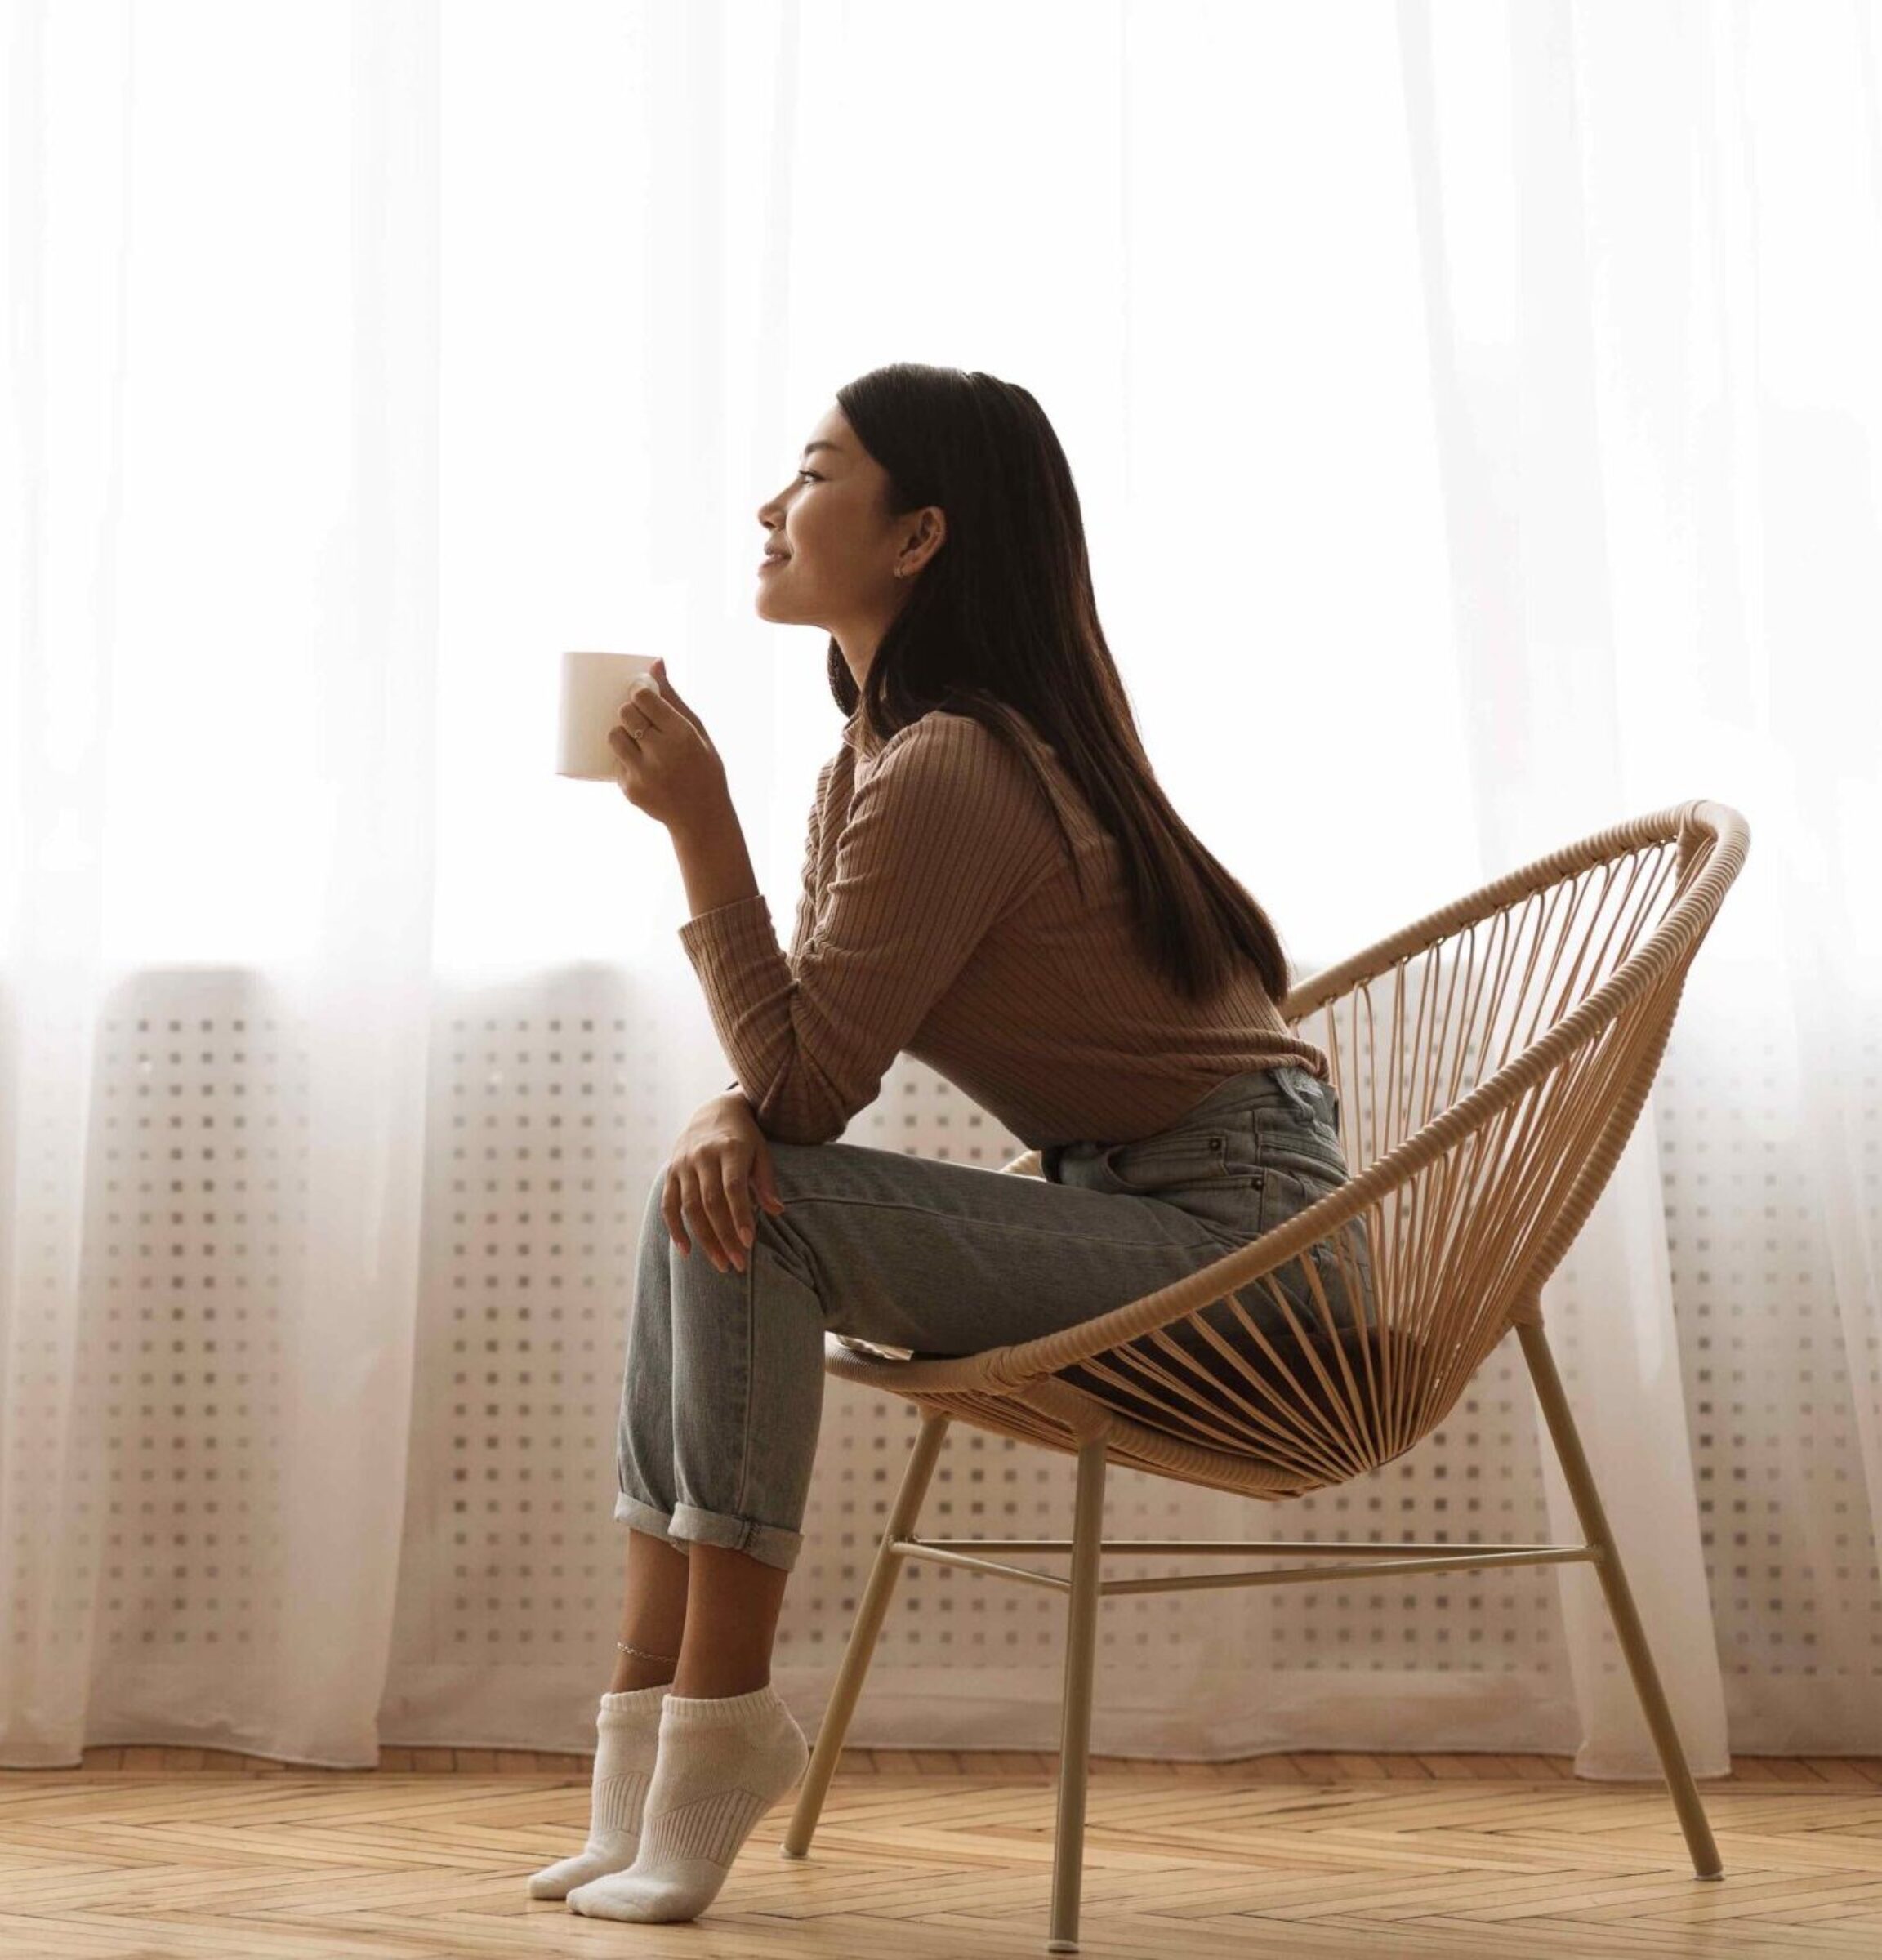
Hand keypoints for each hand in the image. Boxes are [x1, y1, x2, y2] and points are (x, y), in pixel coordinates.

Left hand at [608, 659, 727, 829]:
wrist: (703, 817)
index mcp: (682, 735)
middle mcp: (662, 753)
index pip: (644, 699)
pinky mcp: (630, 789)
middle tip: (639, 719)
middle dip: (629, 712)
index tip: (641, 695)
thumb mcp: (698, 732)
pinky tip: (644, 769)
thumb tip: (655, 662)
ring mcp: (643, 773)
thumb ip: (674, 699)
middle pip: (625, 714)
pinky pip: (616, 762)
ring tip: (638, 742)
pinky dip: (626, 761)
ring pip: (614, 736)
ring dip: (622, 734)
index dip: (638, 693)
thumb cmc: (704, 768)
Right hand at [663, 1093, 786, 1274]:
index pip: (733, 1187)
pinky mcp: (670, 1173)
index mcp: (730, 1149)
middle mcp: (703, 1156)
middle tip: (738, 1264)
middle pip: (711, 1202)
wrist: (714, 1111)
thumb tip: (776, 1211)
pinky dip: (675, 1229)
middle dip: (724, 1236)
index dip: (740, 1216)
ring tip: (721, 1264)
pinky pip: (668, 1205)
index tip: (749, 1243)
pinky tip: (687, 1251)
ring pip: (690, 1208)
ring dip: (704, 1239)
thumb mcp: (761, 1151)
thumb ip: (766, 1181)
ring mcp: (683, 1165)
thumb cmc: (744, 1138)